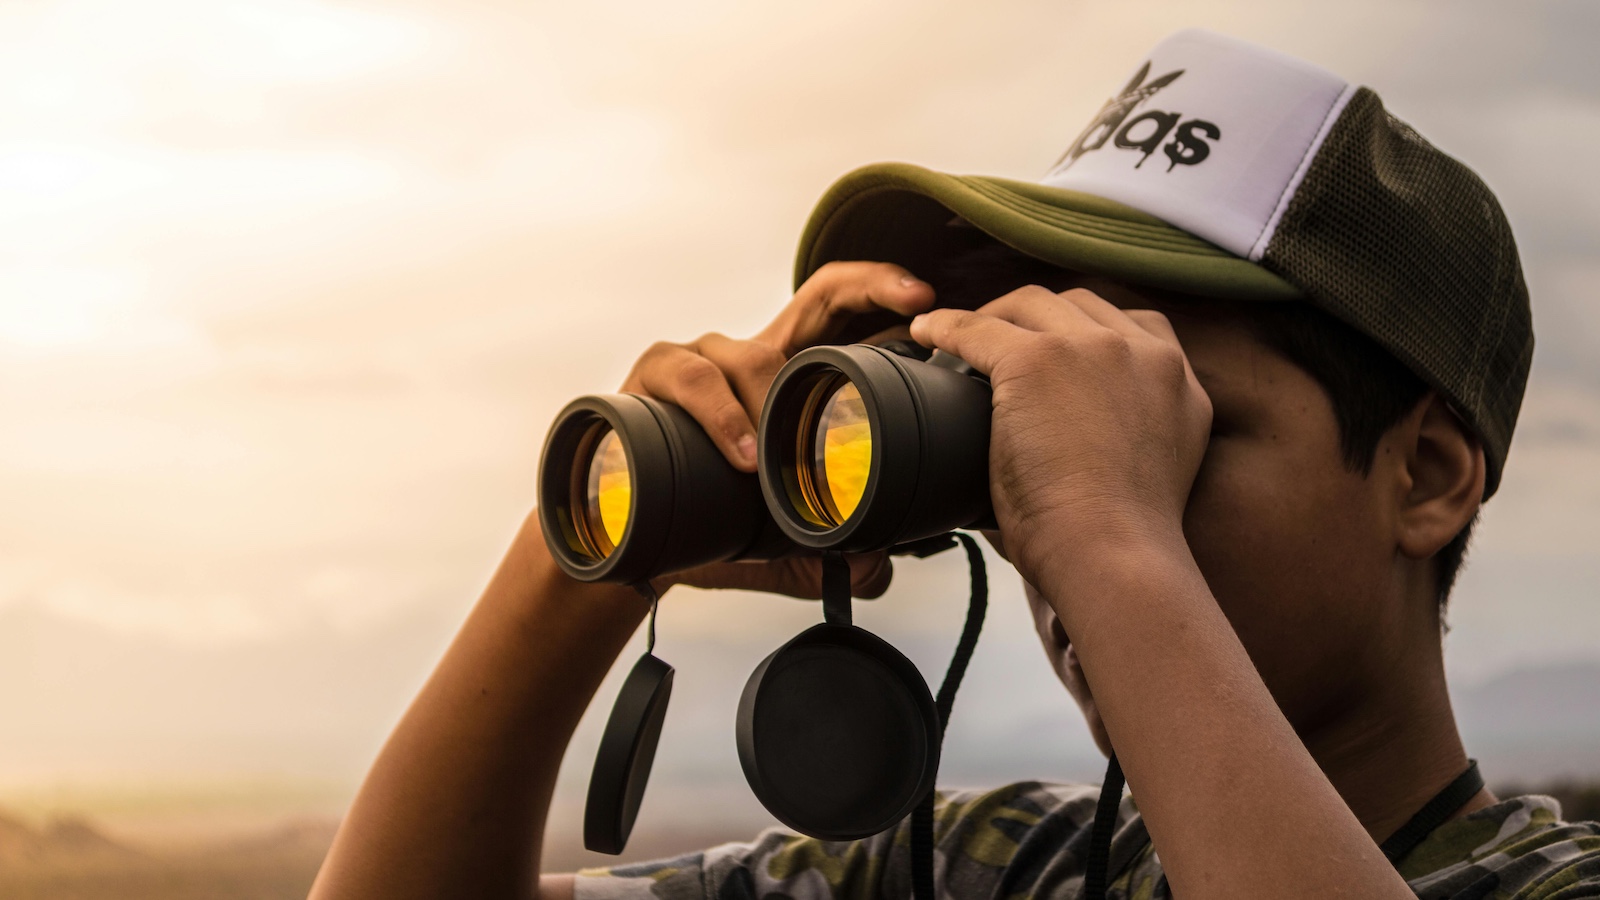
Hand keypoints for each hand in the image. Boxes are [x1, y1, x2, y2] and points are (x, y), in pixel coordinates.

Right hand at [618, 261, 935, 598]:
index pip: (845, 318)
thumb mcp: (780, 540)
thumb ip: (833, 551)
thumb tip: (880, 568)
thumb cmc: (701, 520)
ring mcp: (703, 357)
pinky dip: (721, 416)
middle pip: (818, 295)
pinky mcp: (653, 373)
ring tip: (778, 457)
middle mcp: (750, 356)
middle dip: (872, 285)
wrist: (619, 536)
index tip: (930, 302)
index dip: (887, 298)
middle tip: (916, 302)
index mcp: (787, 380)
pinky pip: (691, 378)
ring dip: (772, 401)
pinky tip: (740, 455)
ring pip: (751, 354)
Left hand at [909, 286, 1211, 594]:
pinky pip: (977, 329)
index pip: (1132, 325)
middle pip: (1079, 304)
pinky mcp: (1038, 360)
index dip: (1085, 330)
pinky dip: (945, 328)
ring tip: (959, 339)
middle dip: (1036, 317)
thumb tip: (1069, 443)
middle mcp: (1145, 352)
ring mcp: (1093, 348)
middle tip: (998, 340)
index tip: (1054, 348)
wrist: (1113, 555)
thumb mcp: (1148, 466)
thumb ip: (1124, 431)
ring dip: (994, 316)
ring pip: (1031, 304)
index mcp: (1178, 380)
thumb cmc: (1117, 541)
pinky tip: (925, 335)